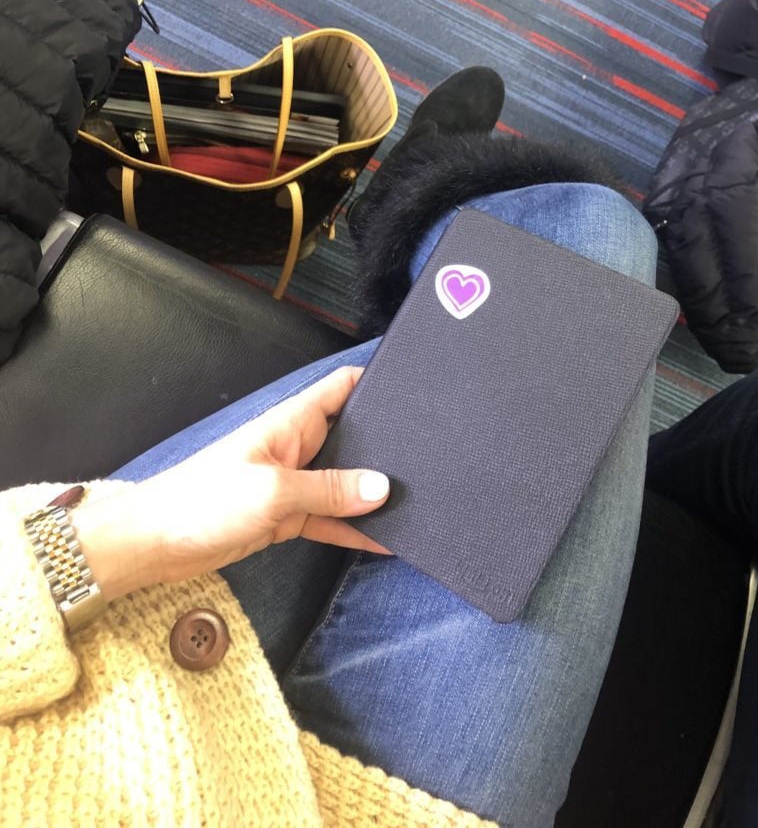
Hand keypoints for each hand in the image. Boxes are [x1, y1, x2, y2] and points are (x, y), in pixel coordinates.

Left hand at [73, 366, 389, 600]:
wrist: (159, 543)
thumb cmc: (203, 501)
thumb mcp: (274, 492)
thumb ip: (330, 490)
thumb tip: (382, 487)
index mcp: (291, 423)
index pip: (342, 388)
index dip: (376, 382)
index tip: (415, 389)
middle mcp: (297, 447)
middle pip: (352, 438)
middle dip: (386, 446)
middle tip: (429, 458)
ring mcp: (293, 482)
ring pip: (345, 483)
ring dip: (372, 494)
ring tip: (416, 502)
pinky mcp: (287, 515)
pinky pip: (331, 518)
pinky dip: (354, 528)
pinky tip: (383, 538)